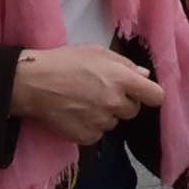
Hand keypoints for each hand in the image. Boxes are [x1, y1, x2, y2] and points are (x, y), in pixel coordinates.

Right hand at [10, 43, 163, 144]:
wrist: (33, 83)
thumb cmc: (64, 61)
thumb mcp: (96, 51)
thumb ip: (124, 63)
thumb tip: (144, 75)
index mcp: (121, 79)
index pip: (156, 96)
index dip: (151, 95)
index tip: (144, 94)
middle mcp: (114, 102)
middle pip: (133, 111)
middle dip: (123, 103)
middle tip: (103, 93)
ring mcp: (100, 121)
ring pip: (113, 122)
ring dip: (105, 115)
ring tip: (85, 102)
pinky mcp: (86, 136)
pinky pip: (97, 134)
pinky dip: (90, 127)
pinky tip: (76, 114)